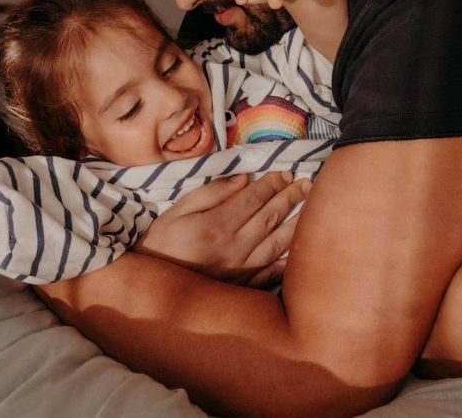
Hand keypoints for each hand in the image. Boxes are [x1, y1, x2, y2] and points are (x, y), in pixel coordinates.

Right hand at [134, 172, 310, 287]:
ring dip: (297, 224)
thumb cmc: (159, 244)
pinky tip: (301, 252)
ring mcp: (240, 270)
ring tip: (312, 210)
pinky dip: (288, 262)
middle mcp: (233, 248)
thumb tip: (243, 179)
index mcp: (216, 225)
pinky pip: (271, 273)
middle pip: (269, 218)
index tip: (285, 173)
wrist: (149, 288)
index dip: (272, 184)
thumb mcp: (176, 211)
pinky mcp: (241, 287)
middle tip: (306, 184)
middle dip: (290, 198)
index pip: (254, 199)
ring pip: (277, 243)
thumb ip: (211, 193)